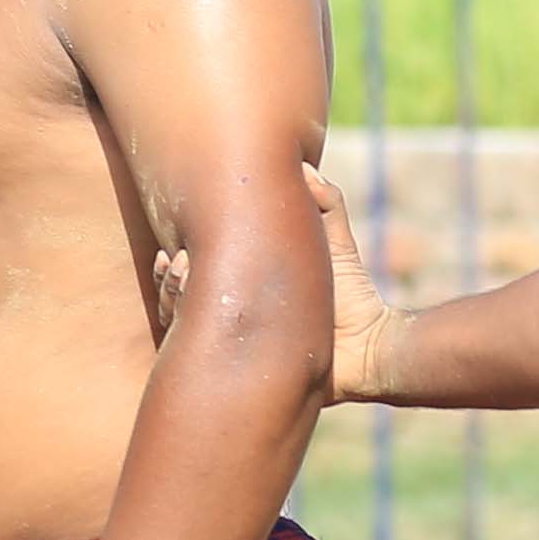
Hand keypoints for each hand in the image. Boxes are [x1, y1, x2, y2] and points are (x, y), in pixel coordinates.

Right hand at [143, 163, 401, 403]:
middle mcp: (229, 320)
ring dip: (172, 300)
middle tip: (180, 263)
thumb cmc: (350, 294)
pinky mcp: (239, 375)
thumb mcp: (333, 241)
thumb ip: (323, 202)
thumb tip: (300, 164)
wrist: (368, 347)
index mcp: (239, 290)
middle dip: (170, 279)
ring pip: (178, 327)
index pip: (189, 275)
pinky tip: (189, 319)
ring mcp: (230, 349)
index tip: (170, 249)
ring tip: (183, 278)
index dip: (171, 264)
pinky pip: (200, 359)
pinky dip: (187, 338)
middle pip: (175, 299)